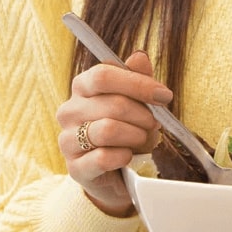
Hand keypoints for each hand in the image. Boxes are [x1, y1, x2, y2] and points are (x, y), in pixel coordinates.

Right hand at [56, 51, 172, 217]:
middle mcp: (69, 110)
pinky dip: (124, 157)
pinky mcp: (75, 167)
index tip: (164, 96)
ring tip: (143, 140)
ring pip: (108, 130)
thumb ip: (138, 79)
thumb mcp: (137, 102)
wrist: (118, 175)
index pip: (104, 74)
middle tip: (155, 125)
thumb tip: (140, 56)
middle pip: (112, 104)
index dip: (138, 84)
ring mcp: (68, 140)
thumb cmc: (128, 131)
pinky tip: (128, 157)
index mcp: (82, 87)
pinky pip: (103, 157)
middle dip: (143, 115)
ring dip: (136, 136)